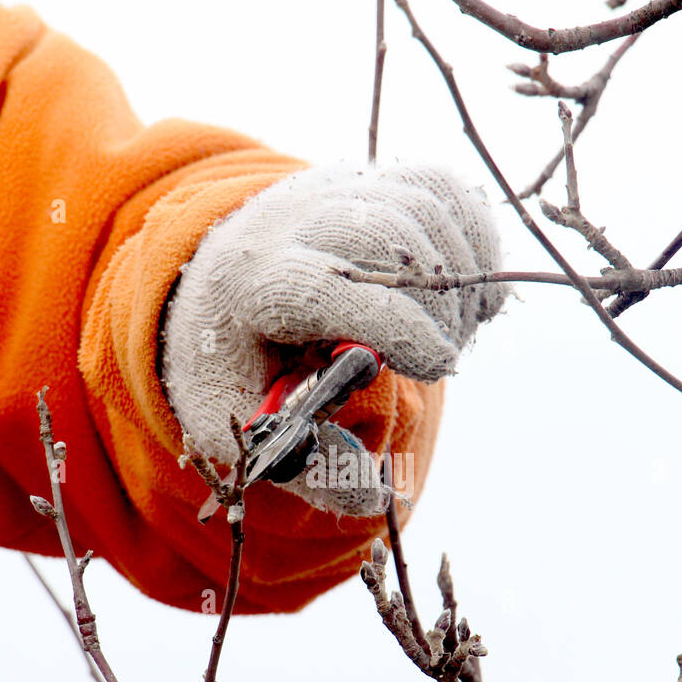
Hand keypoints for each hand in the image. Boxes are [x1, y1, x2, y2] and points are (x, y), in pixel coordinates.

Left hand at [159, 164, 504, 514]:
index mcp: (246, 281)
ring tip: (445, 334)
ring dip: (456, 276)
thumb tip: (371, 499)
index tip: (438, 364)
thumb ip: (301, 463)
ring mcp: (333, 192)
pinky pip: (441, 189)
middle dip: (432, 304)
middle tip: (437, 360)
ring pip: (420, 208)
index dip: (394, 324)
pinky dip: (471, 239)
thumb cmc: (227, 361)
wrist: (210, 280)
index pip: (325, 285)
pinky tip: (461, 294)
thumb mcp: (234, 423)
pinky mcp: (371, 182)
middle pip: (383, 236)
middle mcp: (289, 220)